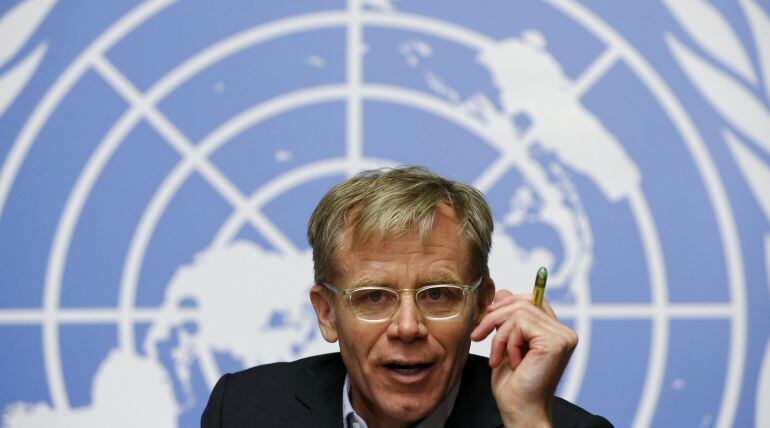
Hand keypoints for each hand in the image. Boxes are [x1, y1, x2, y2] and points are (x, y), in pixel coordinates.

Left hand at [470, 290, 576, 426]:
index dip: (506, 304)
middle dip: (494, 316)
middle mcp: (563, 332)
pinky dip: (506, 342)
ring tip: (496, 356)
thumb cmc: (513, 384)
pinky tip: (511, 362)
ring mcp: (562, 336)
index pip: (531, 299)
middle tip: (478, 335)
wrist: (520, 411)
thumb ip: (508, 318)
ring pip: (517, 312)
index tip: (486, 320)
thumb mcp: (506, 342)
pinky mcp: (554, 342)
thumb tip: (501, 291)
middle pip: (523, 302)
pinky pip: (519, 325)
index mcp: (554, 331)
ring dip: (498, 334)